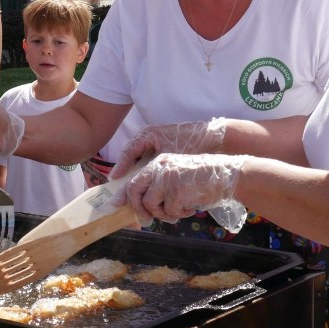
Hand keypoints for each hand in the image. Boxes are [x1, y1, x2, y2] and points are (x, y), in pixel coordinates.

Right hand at [110, 118, 225, 179]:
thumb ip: (152, 169)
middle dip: (126, 175)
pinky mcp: (161, 150)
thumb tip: (137, 184)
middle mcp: (147, 137)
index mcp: (147, 134)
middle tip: (119, 189)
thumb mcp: (170, 157)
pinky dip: (145, 175)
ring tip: (130, 192)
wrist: (214, 139)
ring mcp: (154, 143)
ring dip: (135, 176)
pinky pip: (147, 163)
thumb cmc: (192, 144)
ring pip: (138, 162)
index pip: (128, 152)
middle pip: (130, 158)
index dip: (121, 167)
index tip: (114, 181)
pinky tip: (146, 188)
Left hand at [113, 153, 245, 226]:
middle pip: (136, 191)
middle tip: (146, 220)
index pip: (134, 179)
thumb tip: (143, 207)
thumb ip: (159, 186)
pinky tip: (191, 206)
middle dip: (139, 209)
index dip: (123, 195)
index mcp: (158, 163)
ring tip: (178, 210)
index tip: (114, 206)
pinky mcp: (177, 190)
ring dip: (163, 213)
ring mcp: (168, 178)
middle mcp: (160, 168)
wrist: (226, 174)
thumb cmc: (202, 178)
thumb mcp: (176, 175)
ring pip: (151, 204)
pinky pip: (170, 210)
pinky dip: (180, 213)